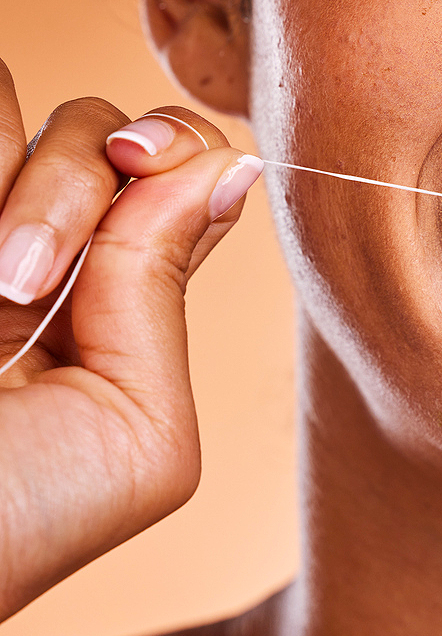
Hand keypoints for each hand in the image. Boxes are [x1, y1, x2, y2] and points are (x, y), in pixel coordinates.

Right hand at [0, 58, 260, 620]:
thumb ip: (166, 297)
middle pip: (101, 135)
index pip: (180, 177)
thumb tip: (226, 168)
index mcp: (118, 305)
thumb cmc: (19, 523)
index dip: (181, 153)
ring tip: (2, 283)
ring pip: (16, 111)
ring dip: (26, 178)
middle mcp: (43, 252)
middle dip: (83, 181)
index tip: (150, 170)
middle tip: (28, 280)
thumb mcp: (139, 433)